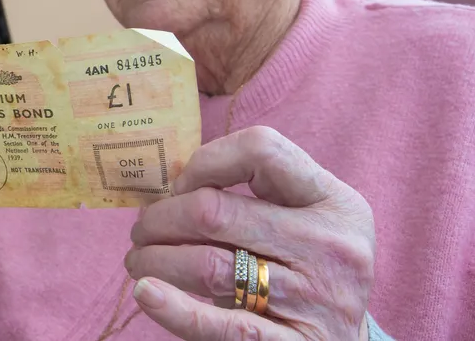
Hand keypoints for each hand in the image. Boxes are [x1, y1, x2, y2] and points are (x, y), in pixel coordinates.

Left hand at [126, 126, 375, 340]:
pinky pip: (221, 326)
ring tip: (139, 261)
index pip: (262, 150)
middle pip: (216, 211)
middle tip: (143, 230)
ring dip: (155, 259)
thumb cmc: (307, 270)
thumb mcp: (301, 221)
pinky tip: (146, 292)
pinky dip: (173, 308)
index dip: (206, 160)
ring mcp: (315, 299)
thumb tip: (169, 180)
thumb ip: (251, 195)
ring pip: (207, 264)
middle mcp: (330, 246)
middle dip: (162, 218)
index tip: (181, 185)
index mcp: (335, 202)